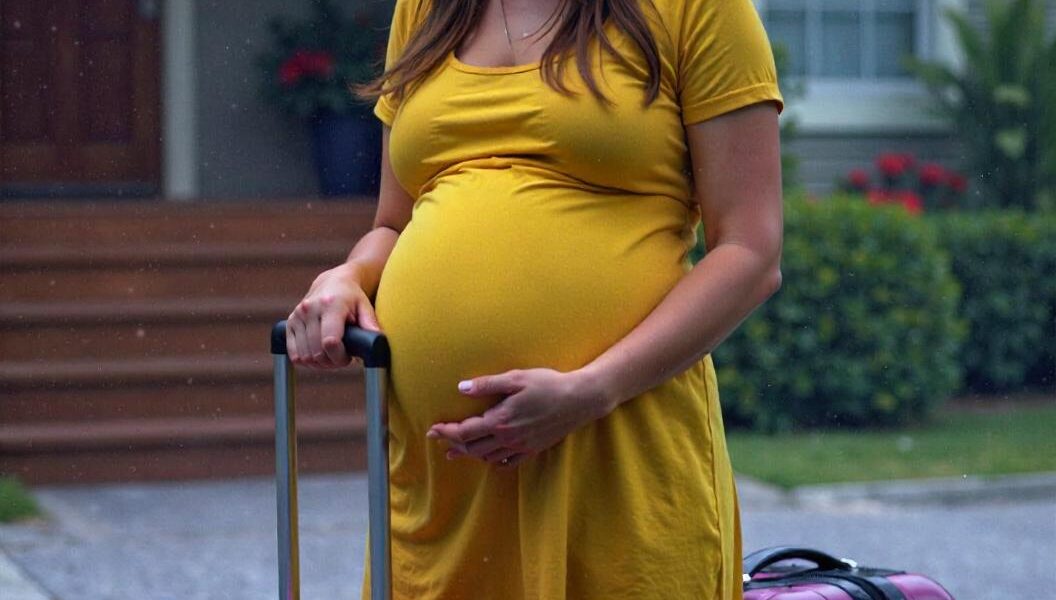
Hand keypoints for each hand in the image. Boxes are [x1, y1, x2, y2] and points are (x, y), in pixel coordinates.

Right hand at [286, 263, 381, 369]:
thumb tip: (378, 343)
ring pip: (305, 357)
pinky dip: (307, 361)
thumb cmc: (353, 297)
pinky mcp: (289, 322)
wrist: (333, 282)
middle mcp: (310, 308)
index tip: (350, 357)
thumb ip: (371, 325)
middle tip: (343, 357)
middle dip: (332, 362)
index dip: (340, 357)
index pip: (330, 342)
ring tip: (333, 354)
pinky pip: (294, 355)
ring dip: (320, 363)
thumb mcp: (366, 307)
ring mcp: (297, 315)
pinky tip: (319, 354)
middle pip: (317, 353)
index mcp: (331, 304)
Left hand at [427, 367, 614, 467]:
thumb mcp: (516, 378)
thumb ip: (487, 385)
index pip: (465, 432)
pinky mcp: (533, 449)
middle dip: (453, 443)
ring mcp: (521, 446)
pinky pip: (508, 463)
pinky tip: (489, 458)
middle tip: (439, 439)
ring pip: (487, 456)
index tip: (433, 430)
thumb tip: (462, 388)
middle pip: (472, 447)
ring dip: (470, 453)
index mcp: (500, 421)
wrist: (580, 400)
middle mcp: (508, 438)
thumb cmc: (548, 384)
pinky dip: (493, 461)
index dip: (446, 432)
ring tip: (457, 450)